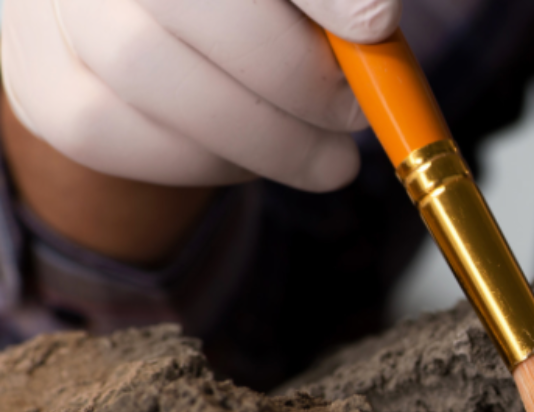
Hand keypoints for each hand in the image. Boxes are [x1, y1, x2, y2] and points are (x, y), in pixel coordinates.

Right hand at [1, 0, 401, 191]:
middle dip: (296, 75)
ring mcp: (50, 11)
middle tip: (355, 114)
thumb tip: (372, 20)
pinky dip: (208, 161)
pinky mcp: (44, 88)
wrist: (150, 33)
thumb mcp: (289, 2)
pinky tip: (253, 155)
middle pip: (190, 3)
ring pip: (151, 76)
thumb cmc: (250, 9)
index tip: (376, 24)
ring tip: (328, 158)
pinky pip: (122, 137)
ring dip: (266, 136)